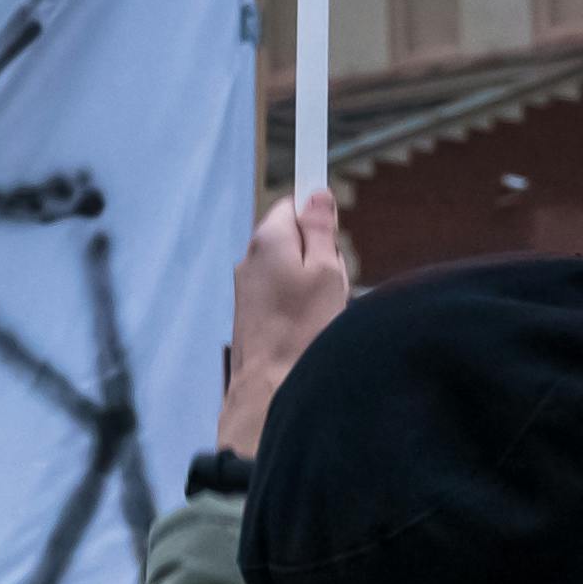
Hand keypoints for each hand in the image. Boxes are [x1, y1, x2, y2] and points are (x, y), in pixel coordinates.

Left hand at [220, 191, 352, 459]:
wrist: (268, 389)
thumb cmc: (303, 330)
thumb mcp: (327, 271)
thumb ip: (321, 229)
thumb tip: (317, 194)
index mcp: (268, 240)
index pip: (293, 203)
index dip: (317, 213)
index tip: (334, 226)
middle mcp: (251, 259)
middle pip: (294, 239)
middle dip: (321, 254)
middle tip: (333, 282)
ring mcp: (248, 288)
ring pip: (292, 270)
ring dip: (314, 284)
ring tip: (323, 311)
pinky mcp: (250, 314)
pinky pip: (283, 296)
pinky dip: (301, 306)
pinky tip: (311, 328)